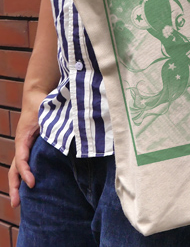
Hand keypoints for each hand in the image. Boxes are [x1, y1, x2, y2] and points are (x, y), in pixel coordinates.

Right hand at [8, 93, 44, 207]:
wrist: (36, 95)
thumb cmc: (42, 103)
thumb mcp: (47, 114)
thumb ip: (53, 125)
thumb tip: (66, 135)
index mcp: (23, 137)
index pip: (22, 159)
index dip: (26, 172)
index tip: (32, 183)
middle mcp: (21, 143)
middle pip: (14, 168)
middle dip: (15, 186)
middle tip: (17, 203)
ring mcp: (24, 145)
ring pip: (18, 168)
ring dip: (17, 184)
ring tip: (19, 202)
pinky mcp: (29, 145)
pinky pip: (25, 162)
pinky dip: (25, 174)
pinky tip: (31, 185)